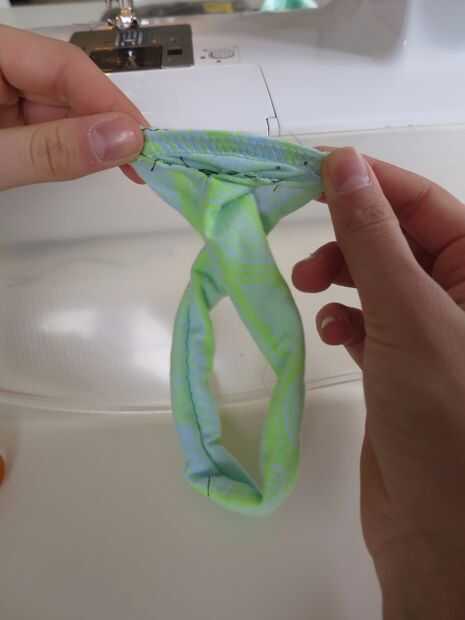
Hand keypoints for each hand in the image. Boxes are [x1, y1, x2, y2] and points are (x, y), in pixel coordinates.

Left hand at [0, 25, 146, 189]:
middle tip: (141, 162)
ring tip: (125, 167)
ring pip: (59, 108)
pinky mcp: (1, 119)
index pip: (64, 65)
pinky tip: (90, 160)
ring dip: (91, 139)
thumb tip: (120, 140)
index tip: (141, 141)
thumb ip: (51, 149)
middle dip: (104, 125)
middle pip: (65, 86)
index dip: (109, 102)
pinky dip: (69, 147)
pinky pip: (43, 125)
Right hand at [293, 148, 464, 617]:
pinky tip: (331, 333)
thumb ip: (372, 237)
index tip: (311, 168)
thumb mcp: (408, 312)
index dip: (369, 181)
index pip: (424, 203)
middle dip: (348, 236)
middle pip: (396, 238)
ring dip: (340, 275)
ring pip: (376, 278)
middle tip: (305, 247)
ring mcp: (430, 330)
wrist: (439, 526)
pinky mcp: (401, 363)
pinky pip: (367, 320)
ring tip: (308, 287)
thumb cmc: (442, 415)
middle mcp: (459, 295)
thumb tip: (343, 165)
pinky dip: (344, 318)